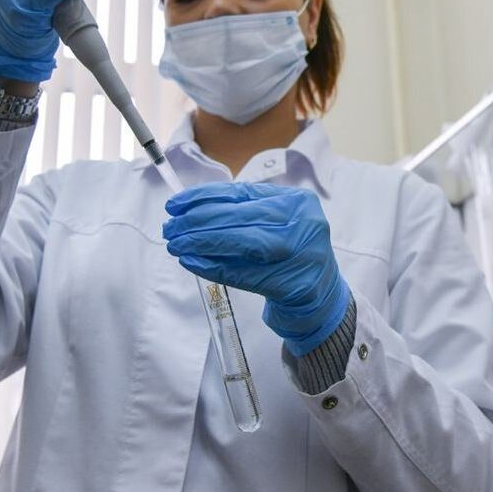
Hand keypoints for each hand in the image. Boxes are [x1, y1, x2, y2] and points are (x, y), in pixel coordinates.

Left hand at [163, 183, 350, 355]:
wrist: (322, 297)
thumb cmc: (292, 254)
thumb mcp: (276, 223)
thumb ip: (243, 213)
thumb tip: (189, 209)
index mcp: (297, 201)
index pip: (243, 194)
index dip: (205, 197)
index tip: (176, 203)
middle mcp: (302, 223)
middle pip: (240, 218)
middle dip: (199, 221)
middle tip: (171, 227)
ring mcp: (300, 254)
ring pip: (242, 243)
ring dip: (202, 243)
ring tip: (176, 244)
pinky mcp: (292, 284)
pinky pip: (244, 273)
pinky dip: (213, 267)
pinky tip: (192, 262)